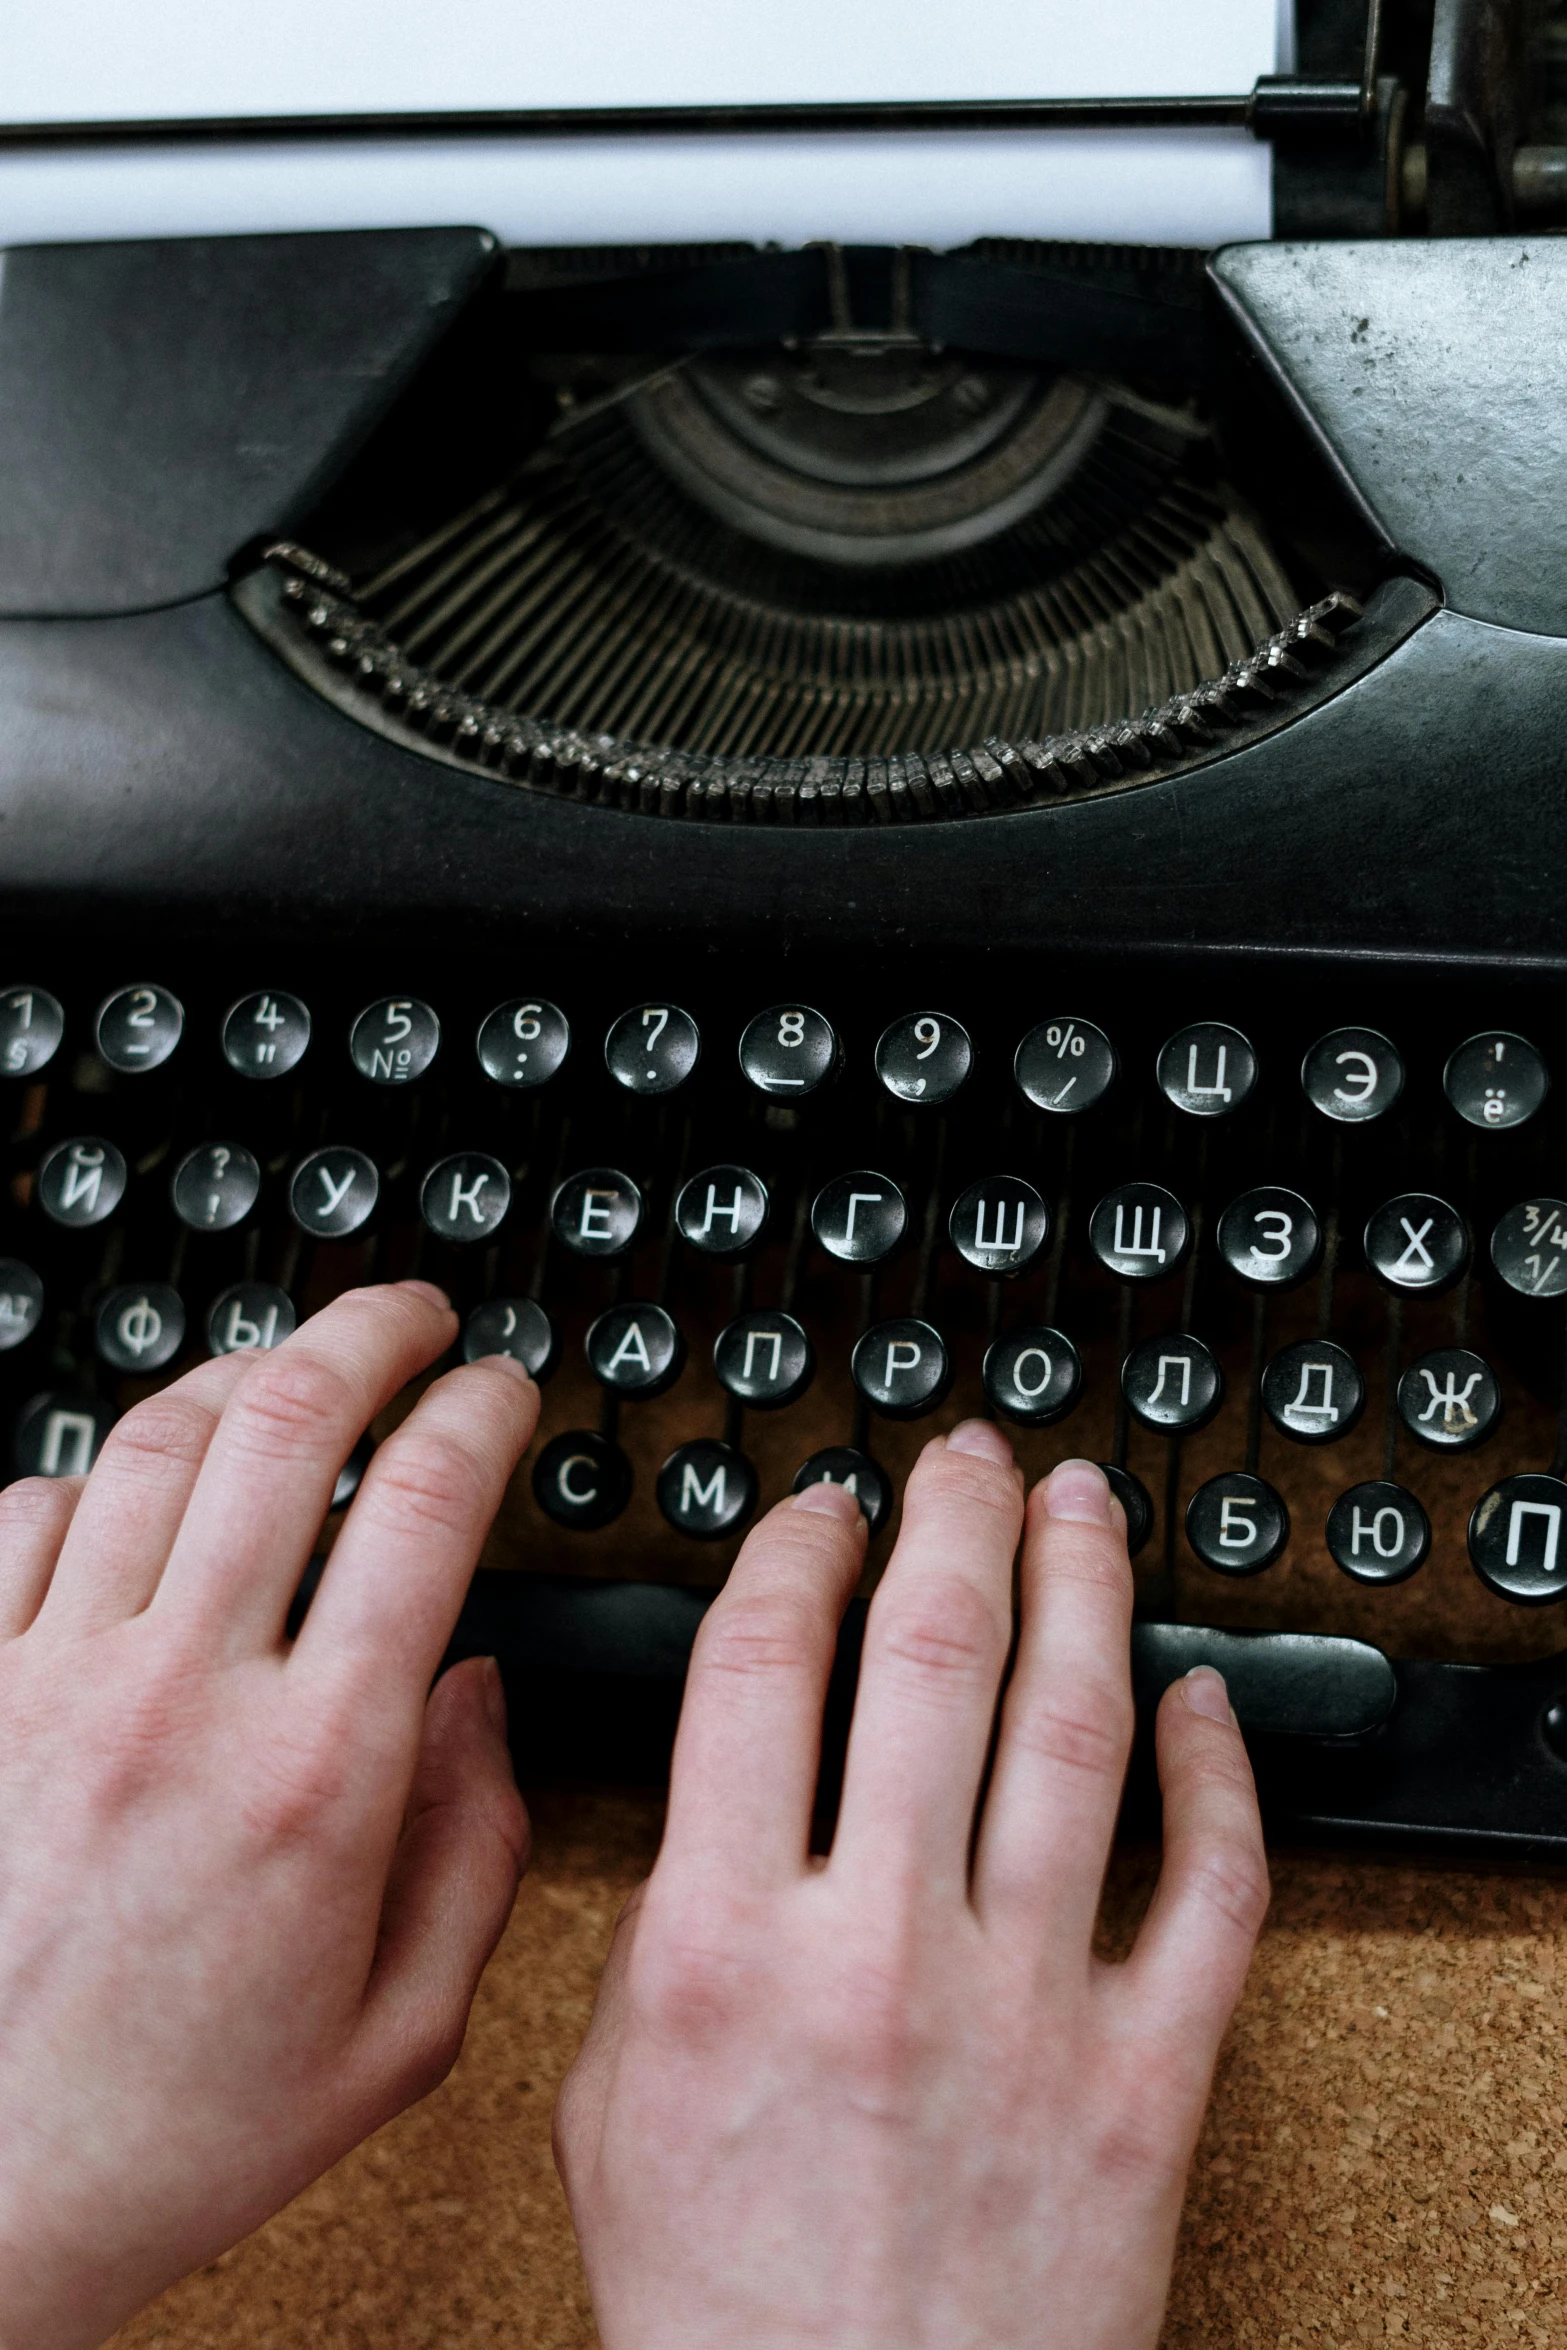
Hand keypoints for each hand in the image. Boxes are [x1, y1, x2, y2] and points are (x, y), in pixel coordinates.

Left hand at [0, 1282, 536, 2349]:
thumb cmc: (172, 2134)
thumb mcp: (400, 2035)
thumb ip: (476, 1848)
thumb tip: (481, 1698)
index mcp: (316, 1772)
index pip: (424, 1504)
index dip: (481, 1411)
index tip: (503, 1393)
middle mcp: (181, 1697)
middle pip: (289, 1422)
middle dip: (374, 1329)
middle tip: (413, 1315)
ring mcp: (54, 1682)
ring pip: (153, 1442)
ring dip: (241, 1374)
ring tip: (287, 1366)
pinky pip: (22, 1515)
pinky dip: (92, 1470)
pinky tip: (131, 1486)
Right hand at [556, 1426, 1267, 2349]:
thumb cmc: (726, 2312)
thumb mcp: (613, 2104)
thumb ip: (660, 1926)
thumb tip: (728, 1791)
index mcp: (731, 1949)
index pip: (762, 1667)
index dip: (796, 1551)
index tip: (819, 1512)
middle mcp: (883, 1956)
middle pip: (933, 1655)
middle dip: (953, 1520)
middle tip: (966, 1462)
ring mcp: (1031, 2010)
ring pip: (1078, 1730)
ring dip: (1084, 1588)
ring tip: (1080, 1510)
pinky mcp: (1148, 2081)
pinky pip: (1213, 1889)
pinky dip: (1218, 1773)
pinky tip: (1195, 1695)